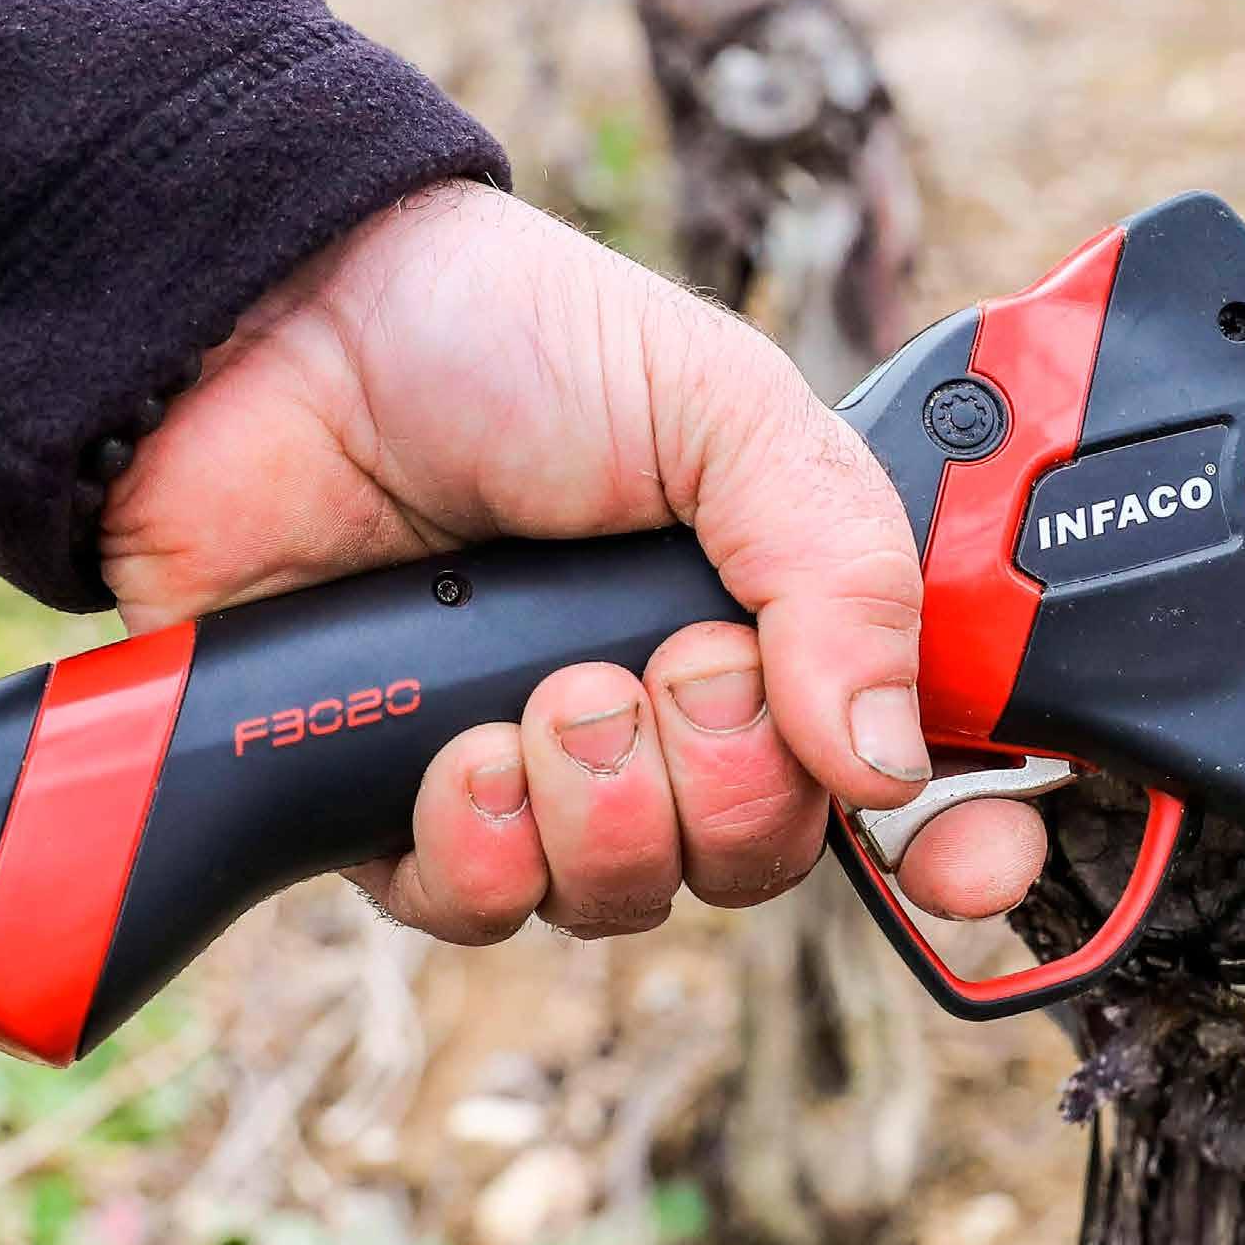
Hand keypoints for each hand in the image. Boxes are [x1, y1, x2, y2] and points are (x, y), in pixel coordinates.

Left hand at [102, 182, 1046, 941]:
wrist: (276, 331)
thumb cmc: (502, 336)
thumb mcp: (721, 402)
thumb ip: (836, 564)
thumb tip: (891, 761)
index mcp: (775, 614)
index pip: (907, 774)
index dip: (960, 844)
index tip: (968, 867)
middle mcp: (668, 710)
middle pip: (763, 854)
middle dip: (730, 782)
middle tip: (669, 668)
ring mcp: (535, 769)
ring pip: (627, 898)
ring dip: (603, 815)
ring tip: (547, 698)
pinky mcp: (395, 809)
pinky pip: (479, 913)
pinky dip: (483, 851)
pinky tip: (456, 755)